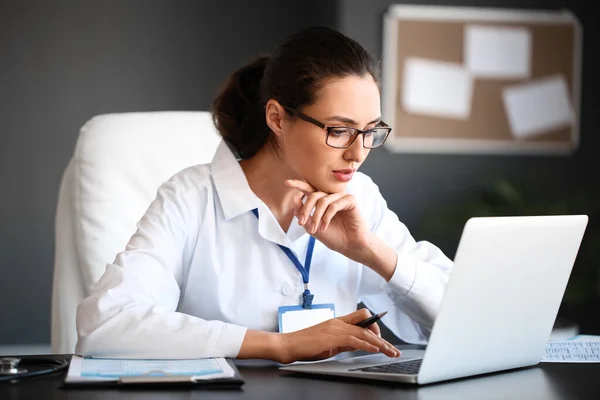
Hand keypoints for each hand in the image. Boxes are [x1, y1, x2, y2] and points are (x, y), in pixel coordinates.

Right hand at [277, 308, 400, 363]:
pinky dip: (367, 345)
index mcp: (337, 322)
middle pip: (367, 324)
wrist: (288, 345)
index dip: (374, 327)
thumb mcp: (329, 344)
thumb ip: (344, 343)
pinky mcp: (332, 337)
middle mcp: (338, 322)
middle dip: (382, 338)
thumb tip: (359, 345)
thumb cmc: (305, 345)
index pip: (361, 318)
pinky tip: (375, 350)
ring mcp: (336, 328)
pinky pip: (355, 339)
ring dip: (380, 343)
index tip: (382, 339)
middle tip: (392, 349)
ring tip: (389, 352)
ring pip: (364, 332)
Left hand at [285, 179, 371, 257]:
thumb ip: (302, 213)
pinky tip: (324, 227)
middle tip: (301, 222)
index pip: (309, 189)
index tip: (286, 183)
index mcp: (323, 200)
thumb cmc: (333, 236)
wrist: (349, 246)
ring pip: (323, 200)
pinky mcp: (351, 200)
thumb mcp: (311, 226)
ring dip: (316, 216)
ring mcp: (342, 196)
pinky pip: (334, 205)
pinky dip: (326, 217)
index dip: (298, 185)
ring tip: (315, 229)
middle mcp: (332, 195)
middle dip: (305, 209)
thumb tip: (295, 198)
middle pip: (313, 195)